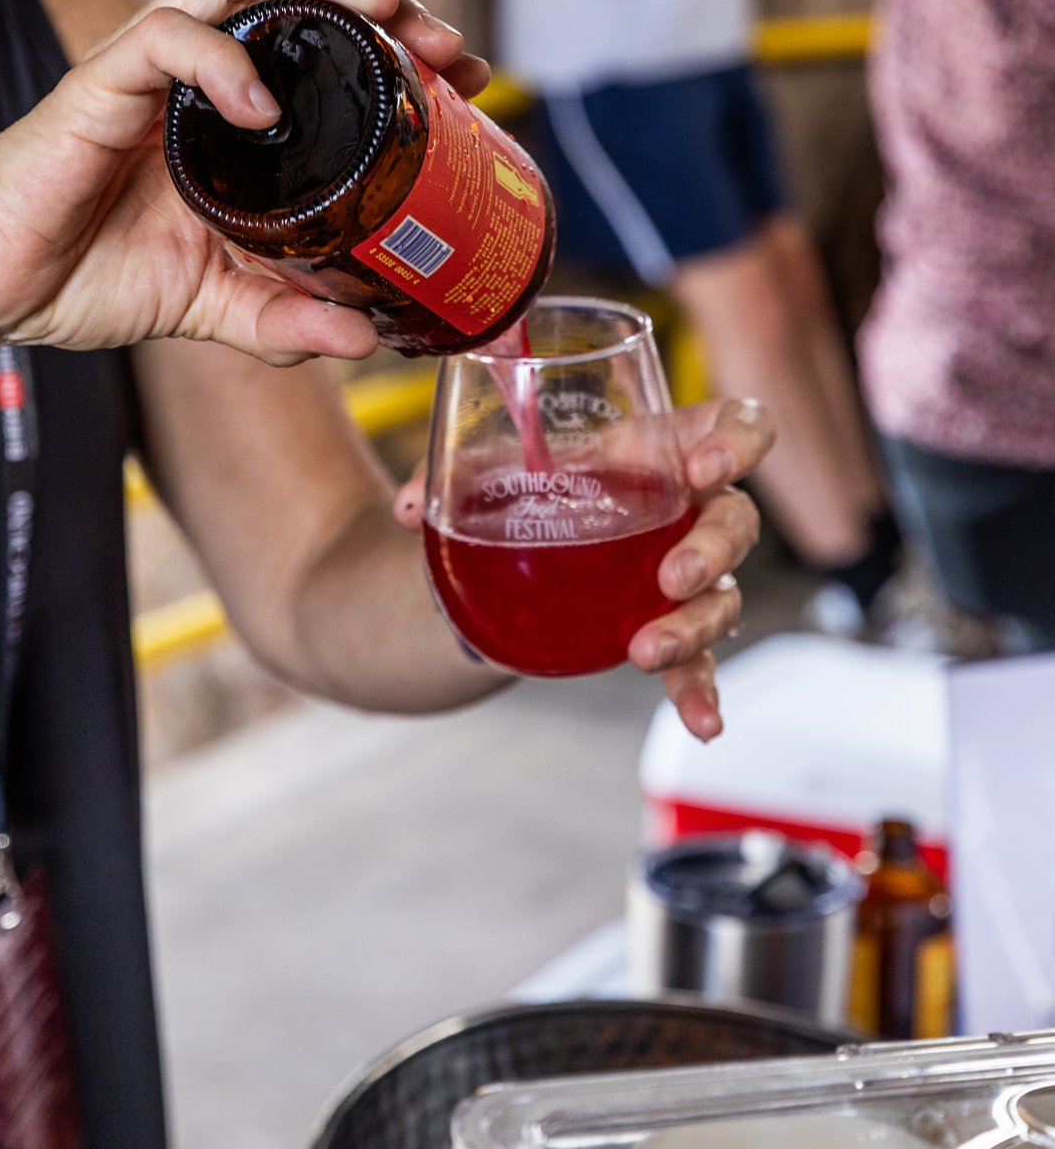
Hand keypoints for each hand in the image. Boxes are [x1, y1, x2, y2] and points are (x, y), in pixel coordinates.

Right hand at [0, 0, 488, 366]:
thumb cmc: (86, 272)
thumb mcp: (212, 306)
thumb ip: (284, 318)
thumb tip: (366, 340)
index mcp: (226, 108)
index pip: (318, 33)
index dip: (395, 37)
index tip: (463, 70)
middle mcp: (192, 73)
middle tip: (440, 37)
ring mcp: (143, 71)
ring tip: (377, 13)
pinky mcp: (94, 89)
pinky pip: (161, 40)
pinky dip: (220, 60)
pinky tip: (261, 107)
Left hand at [392, 394, 773, 742]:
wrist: (490, 559)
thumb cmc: (511, 489)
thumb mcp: (483, 469)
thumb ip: (445, 473)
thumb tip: (411, 507)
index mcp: (653, 446)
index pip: (733, 424)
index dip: (738, 440)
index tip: (704, 467)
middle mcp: (681, 508)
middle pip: (735, 518)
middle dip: (714, 546)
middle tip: (670, 573)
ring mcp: (678, 573)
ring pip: (721, 595)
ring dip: (694, 625)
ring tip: (645, 651)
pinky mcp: (663, 629)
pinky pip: (698, 662)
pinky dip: (699, 691)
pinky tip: (703, 724)